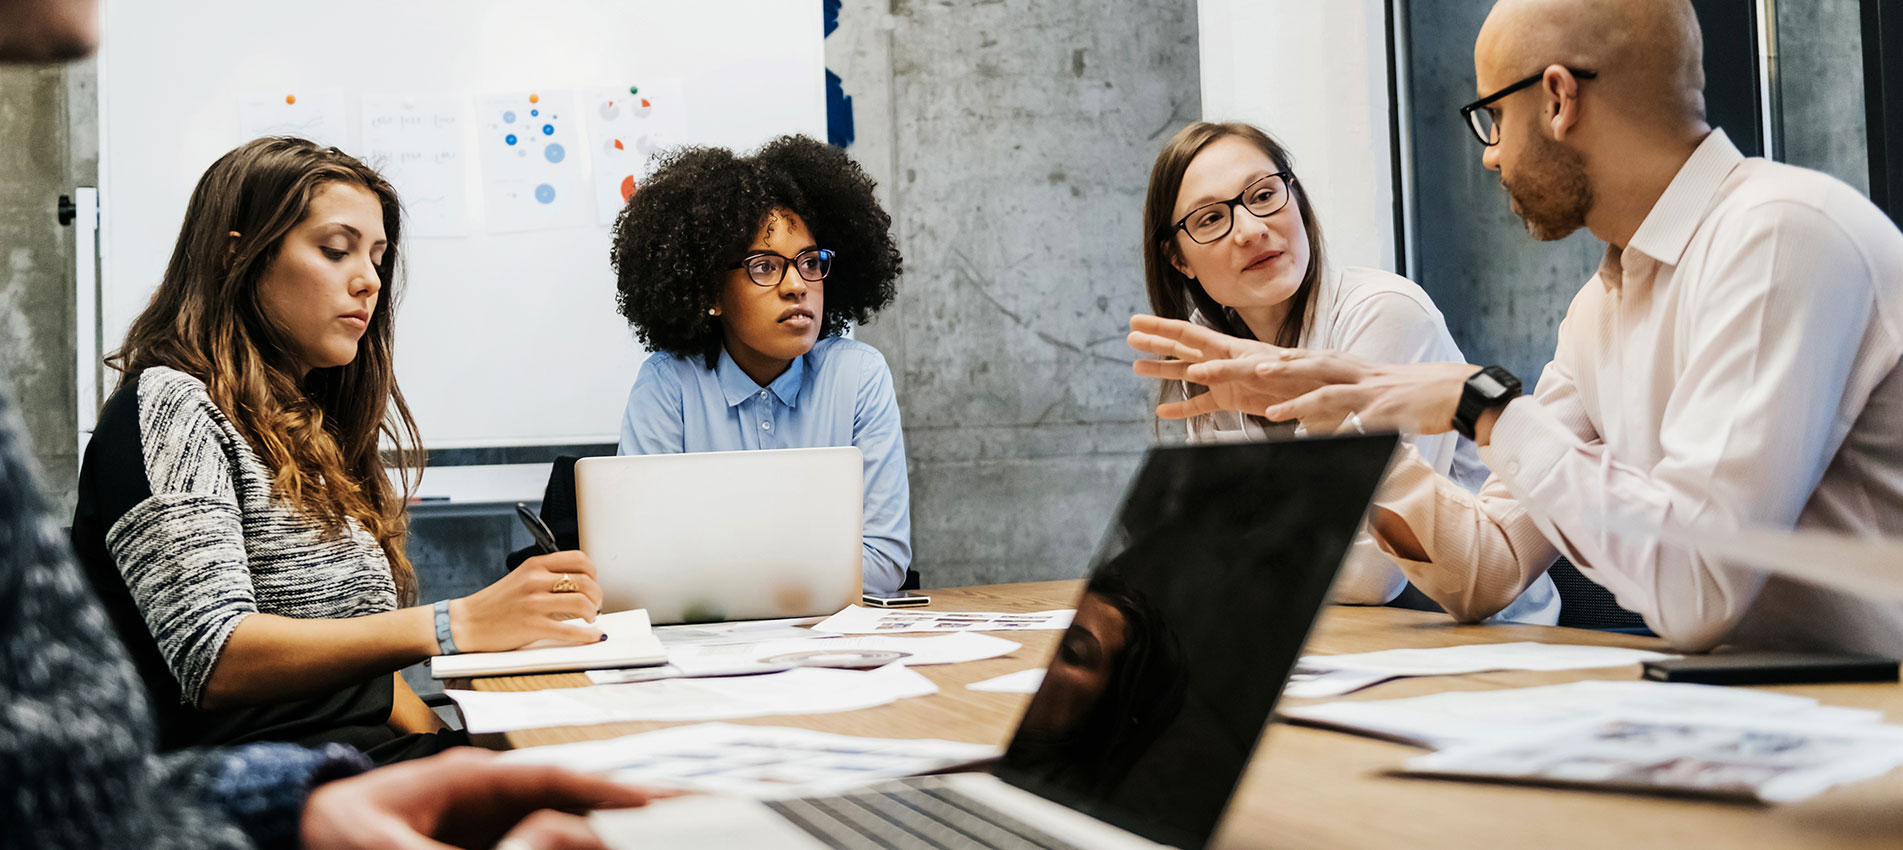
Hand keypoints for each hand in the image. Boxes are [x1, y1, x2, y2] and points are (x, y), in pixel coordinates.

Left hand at [300, 748, 660, 849]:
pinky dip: (562, 842)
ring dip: (595, 830)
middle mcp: (486, 798)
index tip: (649, 804)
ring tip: (648, 832)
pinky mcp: (477, 845)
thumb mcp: (391, 845)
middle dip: (617, 809)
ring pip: (553, 824)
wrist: (297, 830)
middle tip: (673, 819)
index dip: (603, 790)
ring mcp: (484, 825)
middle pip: (565, 802)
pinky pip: (529, 841)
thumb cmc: (335, 828)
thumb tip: (535, 841)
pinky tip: (592, 843)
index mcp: (469, 778)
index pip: (550, 779)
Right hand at [454, 550, 605, 651]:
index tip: (594, 582)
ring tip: (589, 618)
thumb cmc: (494, 603)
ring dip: (593, 612)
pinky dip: (587, 634)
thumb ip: (545, 576)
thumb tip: (578, 584)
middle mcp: (535, 580)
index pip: (578, 559)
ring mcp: (534, 603)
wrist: (468, 622)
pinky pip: (570, 630)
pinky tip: (592, 635)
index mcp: (534, 565)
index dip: (593, 572)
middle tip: (596, 604)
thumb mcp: (520, 578)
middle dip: (597, 595)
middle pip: (585, 581)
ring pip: (581, 603)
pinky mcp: (533, 626)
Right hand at [1127, 315, 1325, 417]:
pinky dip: (1182, 408)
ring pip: (1185, 373)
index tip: (1136, 322)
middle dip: (1156, 342)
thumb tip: (1195, 373)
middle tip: (1129, 337)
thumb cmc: (1294, 376)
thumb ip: (1228, 371)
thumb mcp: (1261, 371)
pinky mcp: (1230, 400)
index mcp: (1228, 347)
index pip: (1187, 334)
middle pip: (1181, 348)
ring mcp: (1223, 380)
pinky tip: (1163, 411)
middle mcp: (1221, 359)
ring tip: (1136, 368)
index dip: (1160, 327)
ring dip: (1162, 370)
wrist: (1315, 391)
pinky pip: (1201, 405)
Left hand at [1258, 353, 1477, 435]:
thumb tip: (1333, 417)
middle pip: (1313, 366)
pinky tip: (1322, 441)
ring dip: (1298, 403)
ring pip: (1329, 393)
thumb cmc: (1422, 392)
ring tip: (1271, 412)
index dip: (1290, 357)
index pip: (1318, 358)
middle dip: (1280, 368)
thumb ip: (1356, 398)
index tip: (1262, 356)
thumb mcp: (1384, 389)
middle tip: (1252, 368)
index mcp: (1360, 368)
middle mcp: (1362, 375)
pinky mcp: (1388, 413)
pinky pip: (1358, 423)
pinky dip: (1339, 432)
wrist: (1462, 390)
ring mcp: (1373, 393)